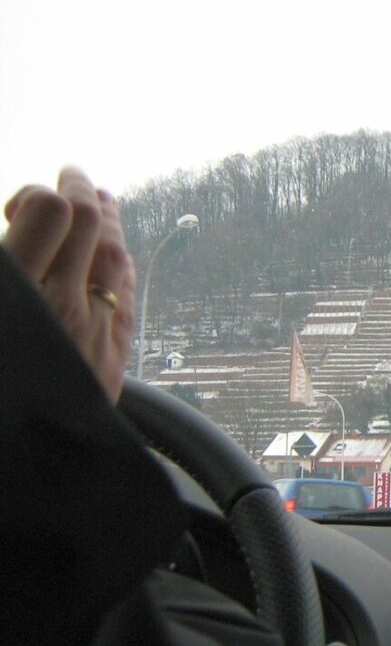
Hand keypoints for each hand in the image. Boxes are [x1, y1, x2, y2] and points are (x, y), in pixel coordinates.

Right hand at [3, 167, 134, 401]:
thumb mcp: (14, 317)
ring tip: (102, 198)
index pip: (53, 213)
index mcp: (22, 292)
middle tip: (72, 174)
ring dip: (108, 223)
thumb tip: (24, 230)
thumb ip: (19, 269)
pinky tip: (117, 254)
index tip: (25, 200)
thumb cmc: (11, 394)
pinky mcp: (110, 359)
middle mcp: (62, 306)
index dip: (42, 196)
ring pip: (114, 258)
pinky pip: (125, 296)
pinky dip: (119, 264)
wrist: (28, 470)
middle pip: (90, 227)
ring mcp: (92, 331)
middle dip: (82, 193)